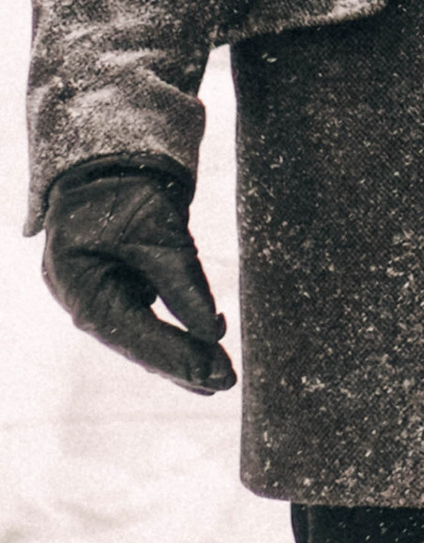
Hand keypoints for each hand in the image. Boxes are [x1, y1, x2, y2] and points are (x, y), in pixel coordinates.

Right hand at [42, 160, 235, 392]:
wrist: (112, 159)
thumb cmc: (126, 189)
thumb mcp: (156, 229)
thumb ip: (182, 280)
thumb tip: (214, 331)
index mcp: (80, 286)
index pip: (133, 335)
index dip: (175, 357)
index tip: (213, 374)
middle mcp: (86, 299)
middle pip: (137, 343)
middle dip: (181, 364)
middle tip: (224, 382)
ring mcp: (100, 295)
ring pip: (143, 337)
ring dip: (180, 354)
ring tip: (217, 376)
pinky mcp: (118, 287)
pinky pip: (146, 320)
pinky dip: (173, 333)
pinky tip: (204, 345)